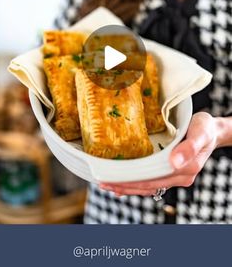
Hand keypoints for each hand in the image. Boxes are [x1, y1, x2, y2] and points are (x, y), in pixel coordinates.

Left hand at [100, 112, 218, 195]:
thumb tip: (174, 163)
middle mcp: (179, 176)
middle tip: (101, 181)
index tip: (111, 179)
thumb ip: (190, 147)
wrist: (212, 131)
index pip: (152, 178)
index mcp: (186, 168)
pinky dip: (136, 184)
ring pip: (148, 186)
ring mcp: (175, 176)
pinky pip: (151, 182)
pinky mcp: (171, 172)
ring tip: (107, 183)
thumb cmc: (205, 128)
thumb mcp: (201, 131)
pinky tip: (123, 184)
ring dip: (127, 186)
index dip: (131, 180)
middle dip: (123, 184)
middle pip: (147, 185)